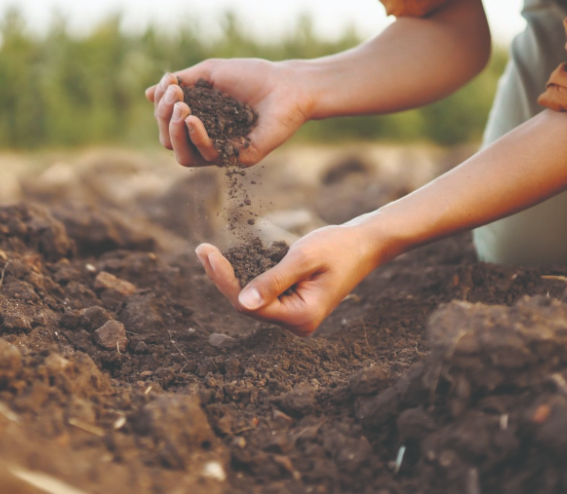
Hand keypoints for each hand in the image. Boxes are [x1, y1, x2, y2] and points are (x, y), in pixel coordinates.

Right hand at [144, 58, 311, 166]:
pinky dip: (196, 138)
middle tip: (175, 96)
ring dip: (174, 132)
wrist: (287, 85)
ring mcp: (222, 150)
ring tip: (181, 108)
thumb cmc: (252, 76)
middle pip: (169, 141)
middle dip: (164, 118)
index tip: (170, 82)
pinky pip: (208, 156)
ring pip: (183, 156)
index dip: (161, 105)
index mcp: (199, 120)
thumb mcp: (209, 73)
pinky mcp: (238, 158)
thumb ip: (181, 83)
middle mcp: (208, 138)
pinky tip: (193, 119)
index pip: (167, 123)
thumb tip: (148, 94)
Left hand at [195, 223, 380, 336]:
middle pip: (247, 305)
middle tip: (202, 250)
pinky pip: (262, 294)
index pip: (249, 305)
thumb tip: (242, 303)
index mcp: (301, 317)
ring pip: (252, 300)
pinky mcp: (293, 304)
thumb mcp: (303, 258)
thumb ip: (273, 280)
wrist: (365, 244)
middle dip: (223, 278)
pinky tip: (229, 261)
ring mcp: (295, 316)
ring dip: (231, 277)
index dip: (224, 280)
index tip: (206, 253)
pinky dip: (246, 276)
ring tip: (208, 252)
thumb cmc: (338, 247)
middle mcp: (296, 323)